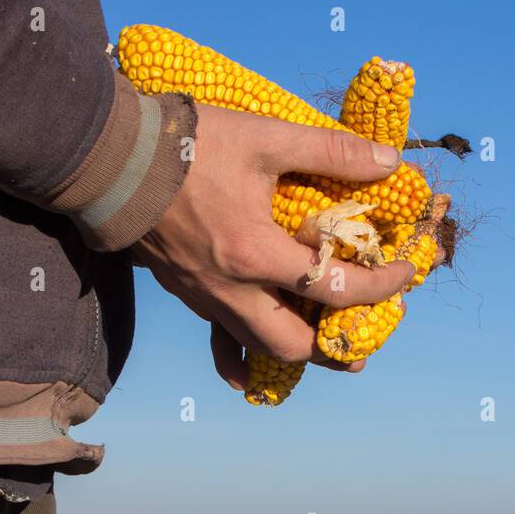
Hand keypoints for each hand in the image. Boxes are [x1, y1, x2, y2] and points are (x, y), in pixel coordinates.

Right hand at [132, 103, 414, 387]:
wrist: (109, 159)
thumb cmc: (187, 144)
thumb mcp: (265, 138)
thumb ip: (330, 152)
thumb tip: (389, 163)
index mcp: (255, 253)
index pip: (334, 287)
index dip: (379, 286)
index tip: (404, 275)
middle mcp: (231, 290)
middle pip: (295, 345)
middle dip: (336, 346)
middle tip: (364, 332)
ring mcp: (205, 298)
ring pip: (258, 349)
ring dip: (297, 351)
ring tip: (327, 346)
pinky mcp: (187, 295)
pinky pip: (219, 342)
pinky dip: (239, 360)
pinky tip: (249, 375)